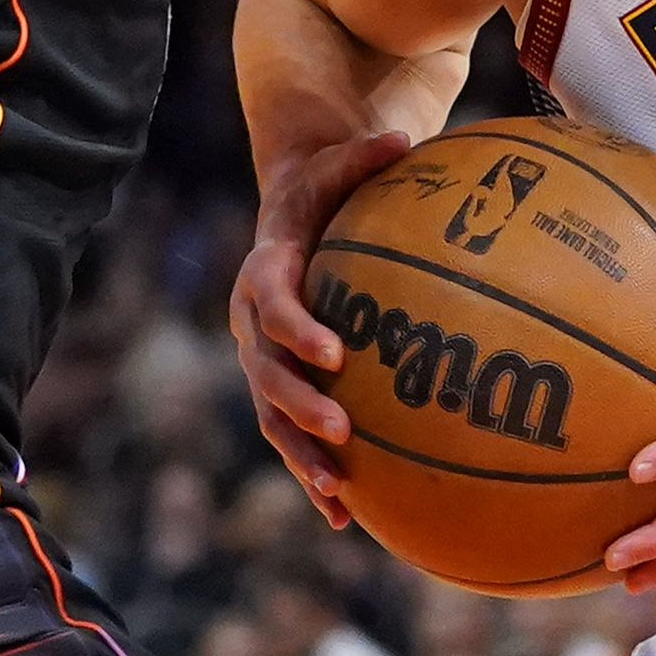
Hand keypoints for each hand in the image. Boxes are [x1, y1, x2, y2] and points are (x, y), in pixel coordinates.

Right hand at [225, 128, 419, 525]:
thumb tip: (402, 138)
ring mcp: (262, 362)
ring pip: (272, 417)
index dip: (298, 329)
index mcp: (265, 272)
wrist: (287, 219)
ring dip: (301, 455)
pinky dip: (312, 475)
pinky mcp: (279, 388)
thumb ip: (365, 155)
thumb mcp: (338, 166)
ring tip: (337, 491)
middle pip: (265, 373)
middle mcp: (253, 324)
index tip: (334, 352)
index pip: (273, 303)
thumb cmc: (323, 191)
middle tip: (342, 429)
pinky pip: (290, 437)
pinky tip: (347, 518)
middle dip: (300, 405)